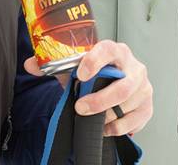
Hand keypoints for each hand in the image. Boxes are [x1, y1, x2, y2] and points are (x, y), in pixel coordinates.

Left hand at [22, 39, 152, 136]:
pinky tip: (105, 126)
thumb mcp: (74, 67)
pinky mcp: (147, 106)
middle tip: (80, 107)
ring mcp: (144, 87)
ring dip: (106, 116)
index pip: (109, 50)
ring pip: (127, 106)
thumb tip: (31, 65)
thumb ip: (52, 65)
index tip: (81, 74)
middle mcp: (134, 67)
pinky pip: (134, 121)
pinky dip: (117, 127)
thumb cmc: (95, 74)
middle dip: (99, 100)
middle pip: (123, 86)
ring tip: (92, 118)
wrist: (114, 81)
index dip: (95, 61)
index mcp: (116, 51)